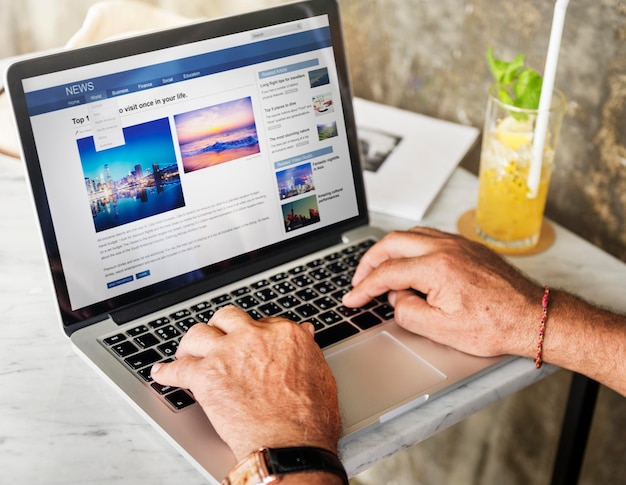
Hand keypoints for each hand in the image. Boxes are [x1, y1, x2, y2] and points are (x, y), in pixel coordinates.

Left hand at [151, 306, 340, 460]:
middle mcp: (253, 336)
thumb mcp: (320, 374)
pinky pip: (177, 368)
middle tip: (216, 341)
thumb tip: (304, 334)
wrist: (291, 444)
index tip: (245, 342)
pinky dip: (166, 372)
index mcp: (283, 334)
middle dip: (219, 328)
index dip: (249, 333)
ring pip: (197, 334)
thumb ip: (306, 349)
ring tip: (187, 354)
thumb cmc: (309, 417)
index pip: (259, 321)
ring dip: (190, 345)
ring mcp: (227, 353)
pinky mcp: (206, 375)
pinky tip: (161, 373)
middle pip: (226, 317)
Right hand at [342, 227, 543, 358]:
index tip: (352, 298)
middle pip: (392, 243)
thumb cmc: (494, 325)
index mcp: (436, 268)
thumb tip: (396, 298)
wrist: (532, 317)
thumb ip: (407, 311)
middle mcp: (445, 248)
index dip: (363, 287)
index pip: (386, 273)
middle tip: (359, 280)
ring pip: (410, 235)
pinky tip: (409, 264)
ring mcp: (457, 243)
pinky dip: (410, 248)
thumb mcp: (440, 330)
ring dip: (389, 251)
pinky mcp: (466, 246)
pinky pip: (428, 237)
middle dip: (369, 261)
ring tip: (380, 271)